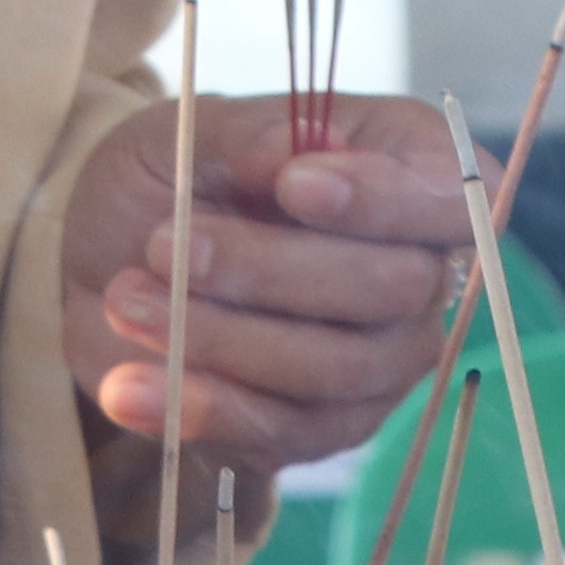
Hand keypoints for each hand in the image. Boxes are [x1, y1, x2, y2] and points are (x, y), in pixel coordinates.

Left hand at [64, 94, 477, 475]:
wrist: (113, 258)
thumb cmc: (176, 176)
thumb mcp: (193, 131)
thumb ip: (253, 136)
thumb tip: (307, 146)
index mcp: (410, 170)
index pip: (451, 195)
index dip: (386, 199)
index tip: (294, 185)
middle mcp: (419, 271)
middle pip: (390, 288)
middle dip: (269, 269)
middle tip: (162, 243)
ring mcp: (381, 359)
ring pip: (333, 368)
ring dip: (221, 339)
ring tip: (126, 300)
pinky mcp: (325, 427)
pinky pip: (280, 433)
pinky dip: (198, 408)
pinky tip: (128, 385)